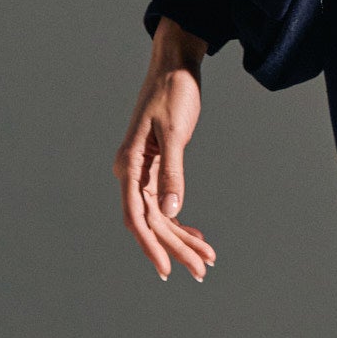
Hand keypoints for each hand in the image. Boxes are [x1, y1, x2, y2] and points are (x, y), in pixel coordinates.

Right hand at [114, 21, 218, 284]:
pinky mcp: (155, 167)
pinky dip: (182, 221)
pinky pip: (165, 204)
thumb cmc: (172, 92)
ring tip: (207, 260)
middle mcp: (131, 172)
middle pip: (151, 222)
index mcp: (130, 164)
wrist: (174, 66)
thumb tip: (171, 209)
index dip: (151, 246)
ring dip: (182, 239)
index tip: (166, 270)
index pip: (136, 216)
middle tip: (201, 271)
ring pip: (160, 216)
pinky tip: (199, 236)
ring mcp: (142, 172)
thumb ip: (172, 171)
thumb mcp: (176, 131)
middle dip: (176, 248)